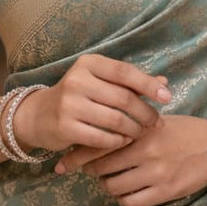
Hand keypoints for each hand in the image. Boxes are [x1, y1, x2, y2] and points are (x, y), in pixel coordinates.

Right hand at [14, 54, 170, 153]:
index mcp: (89, 64)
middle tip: (156, 122)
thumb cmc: (78, 97)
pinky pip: (102, 138)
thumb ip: (130, 83)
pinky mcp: (65, 127)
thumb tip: (165, 83)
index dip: (149, 84)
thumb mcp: (101, 82)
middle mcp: (77, 80)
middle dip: (145, 112)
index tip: (167, 97)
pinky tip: (124, 141)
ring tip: (141, 133)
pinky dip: (118, 141)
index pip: (125, 72)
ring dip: (134, 129)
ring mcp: (69, 104)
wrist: (38, 116)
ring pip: (115, 119)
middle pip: (123, 98)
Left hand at [55, 114, 206, 205]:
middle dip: (93, 170)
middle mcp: (146, 150)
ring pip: (114, 187)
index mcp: (142, 130)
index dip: (78, 155)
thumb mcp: (160, 119)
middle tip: (94, 169)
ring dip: (109, 185)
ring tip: (114, 179)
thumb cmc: (186, 131)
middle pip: (102, 167)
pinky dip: (124, 199)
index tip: (63, 163)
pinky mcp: (165, 191)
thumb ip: (130, 120)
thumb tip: (100, 118)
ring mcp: (156, 172)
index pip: (101, 143)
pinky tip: (128, 192)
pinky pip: (131, 202)